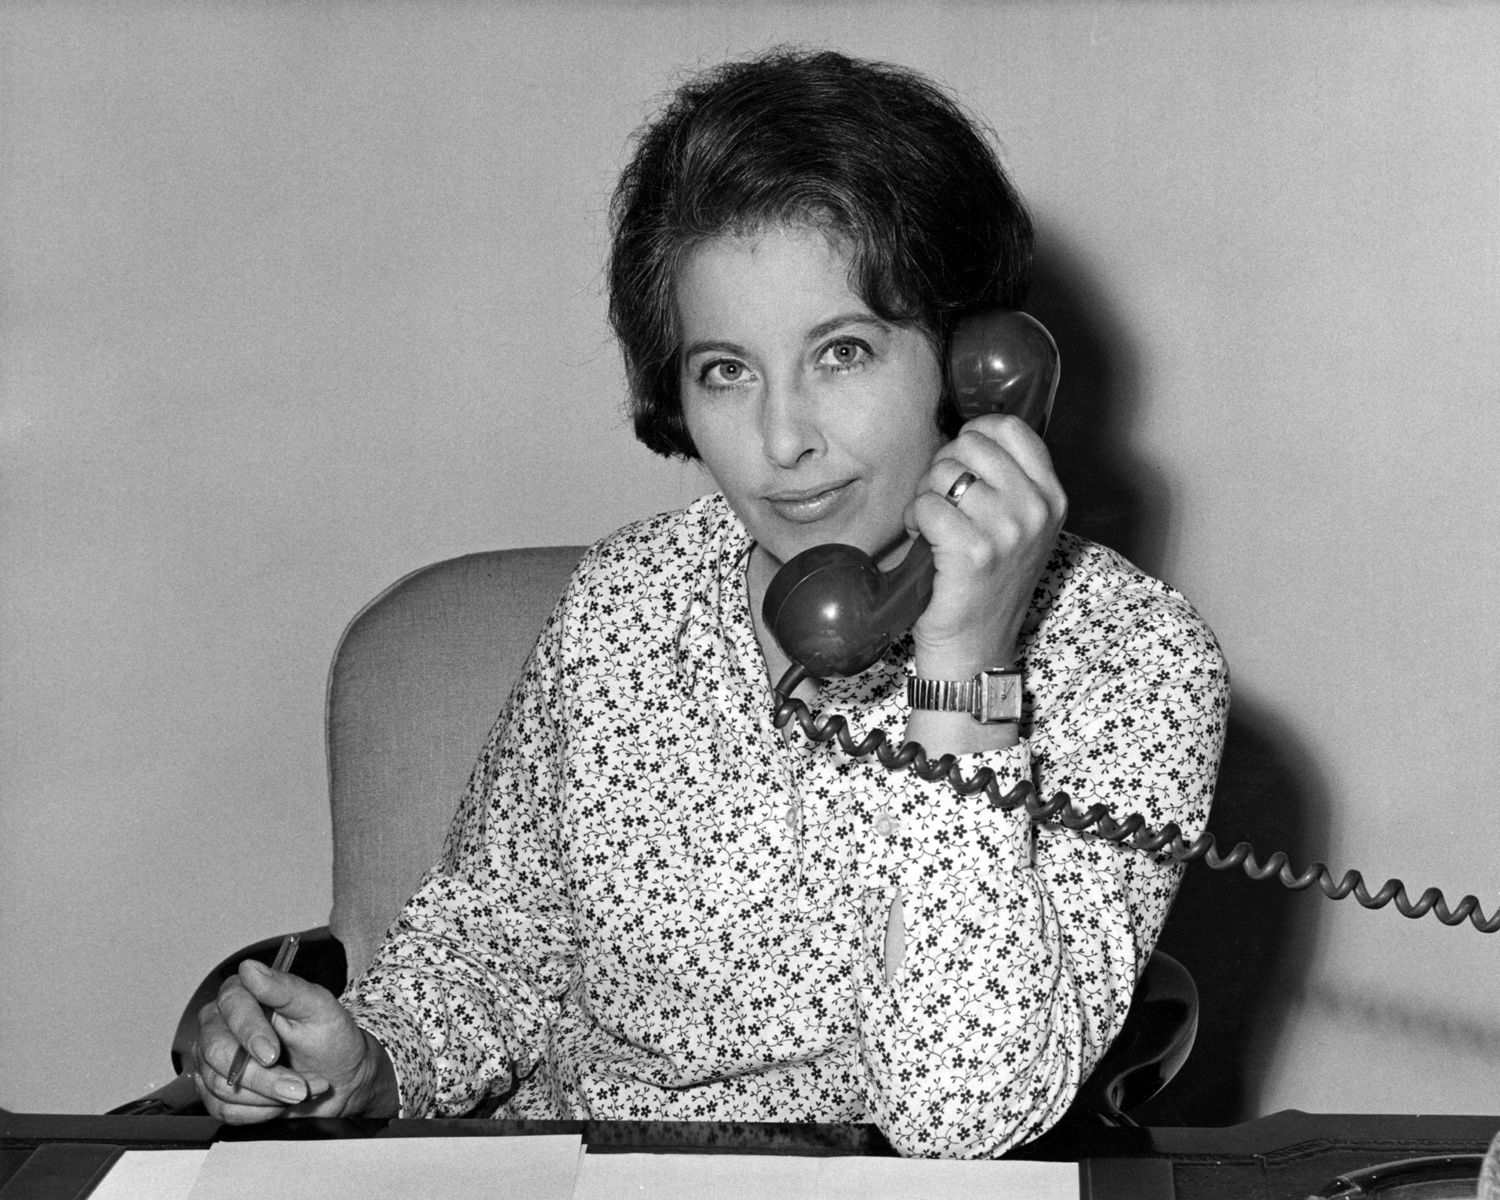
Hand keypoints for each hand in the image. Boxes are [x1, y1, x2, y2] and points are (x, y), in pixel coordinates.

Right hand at [191, 959, 389, 1123]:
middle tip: (298, 1086)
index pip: (231, 1006)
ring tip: (300, 1089)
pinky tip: (281, 1101)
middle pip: (218, 1052)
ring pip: (220, 1086)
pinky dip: (260, 1111)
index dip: (249, 1031)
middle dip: (261, 1076)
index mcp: (242, 994)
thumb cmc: (329, 1038)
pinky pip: (223, 1110)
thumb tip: (250, 968)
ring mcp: (212, 1060)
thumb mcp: (318, 1008)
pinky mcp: (214, 1092)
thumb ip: (285, 988)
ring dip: (268, 1095)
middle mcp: (219, 1025)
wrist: (339, 1077)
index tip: (272, 1054)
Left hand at [904, 413, 1066, 677]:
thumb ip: (1007, 479)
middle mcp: (1036, 509)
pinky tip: (923, 543)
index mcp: (1052, 496)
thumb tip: (968, 433)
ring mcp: (1008, 529)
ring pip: (944, 472)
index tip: (962, 460)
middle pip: (971, 443)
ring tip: (933, 527)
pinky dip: (914, 520)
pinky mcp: (974, 550)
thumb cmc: (988, 579)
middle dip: (944, 467)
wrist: (978, 644)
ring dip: (926, 496)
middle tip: (942, 502)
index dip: (975, 433)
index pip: (1012, 428)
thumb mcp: (1019, 525)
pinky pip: (926, 505)